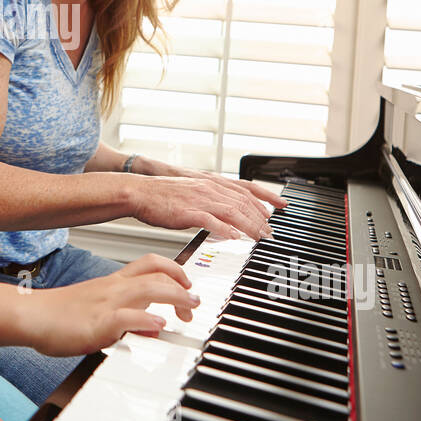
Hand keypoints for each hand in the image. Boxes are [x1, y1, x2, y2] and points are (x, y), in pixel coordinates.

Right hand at [24, 254, 199, 356]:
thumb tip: (155, 327)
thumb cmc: (60, 314)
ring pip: (147, 289)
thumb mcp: (100, 312)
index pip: (150, 264)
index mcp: (113, 282)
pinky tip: (159, 325)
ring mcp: (106, 303)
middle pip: (155, 274)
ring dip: (175, 296)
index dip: (174, 270)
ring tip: (189, 307)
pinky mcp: (97, 323)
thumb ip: (129, 318)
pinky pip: (126, 317)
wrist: (31, 315)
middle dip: (182, 284)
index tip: (188, 284)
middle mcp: (113, 288)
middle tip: (195, 301)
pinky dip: (146, 319)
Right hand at [126, 162, 283, 239]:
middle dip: (261, 218)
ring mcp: (199, 198)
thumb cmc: (162, 195)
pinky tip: (235, 237)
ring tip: (260, 238)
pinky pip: (211, 220)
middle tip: (270, 233)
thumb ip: (211, 199)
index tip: (281, 205)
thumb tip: (225, 213)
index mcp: (211, 182)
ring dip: (249, 225)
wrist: (139, 191)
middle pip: (243, 202)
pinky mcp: (188, 211)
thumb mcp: (192, 191)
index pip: (246, 188)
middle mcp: (209, 187)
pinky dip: (225, 228)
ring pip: (232, 211)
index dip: (266, 196)